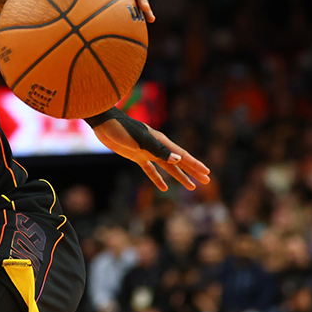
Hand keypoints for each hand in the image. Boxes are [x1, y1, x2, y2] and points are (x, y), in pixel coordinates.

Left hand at [93, 119, 209, 191]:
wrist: (104, 123)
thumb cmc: (123, 129)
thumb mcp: (141, 140)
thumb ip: (159, 150)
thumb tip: (178, 160)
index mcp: (161, 141)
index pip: (182, 156)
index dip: (195, 165)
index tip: (207, 173)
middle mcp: (157, 147)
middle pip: (179, 162)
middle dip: (193, 171)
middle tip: (206, 181)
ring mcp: (147, 152)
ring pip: (167, 167)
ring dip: (179, 176)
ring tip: (191, 187)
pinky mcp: (136, 156)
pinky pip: (150, 170)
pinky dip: (157, 179)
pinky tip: (164, 188)